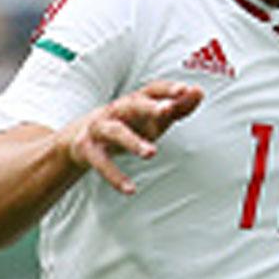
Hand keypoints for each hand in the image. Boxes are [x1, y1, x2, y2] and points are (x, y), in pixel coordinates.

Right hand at [64, 80, 203, 195]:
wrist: (80, 138)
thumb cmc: (127, 125)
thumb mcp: (153, 118)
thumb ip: (177, 107)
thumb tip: (198, 92)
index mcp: (135, 100)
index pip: (152, 90)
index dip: (168, 89)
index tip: (184, 90)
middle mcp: (117, 110)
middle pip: (133, 104)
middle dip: (149, 107)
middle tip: (168, 110)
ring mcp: (100, 128)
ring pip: (116, 132)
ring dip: (133, 141)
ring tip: (151, 153)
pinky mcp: (88, 149)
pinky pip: (101, 163)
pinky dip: (115, 176)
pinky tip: (130, 189)